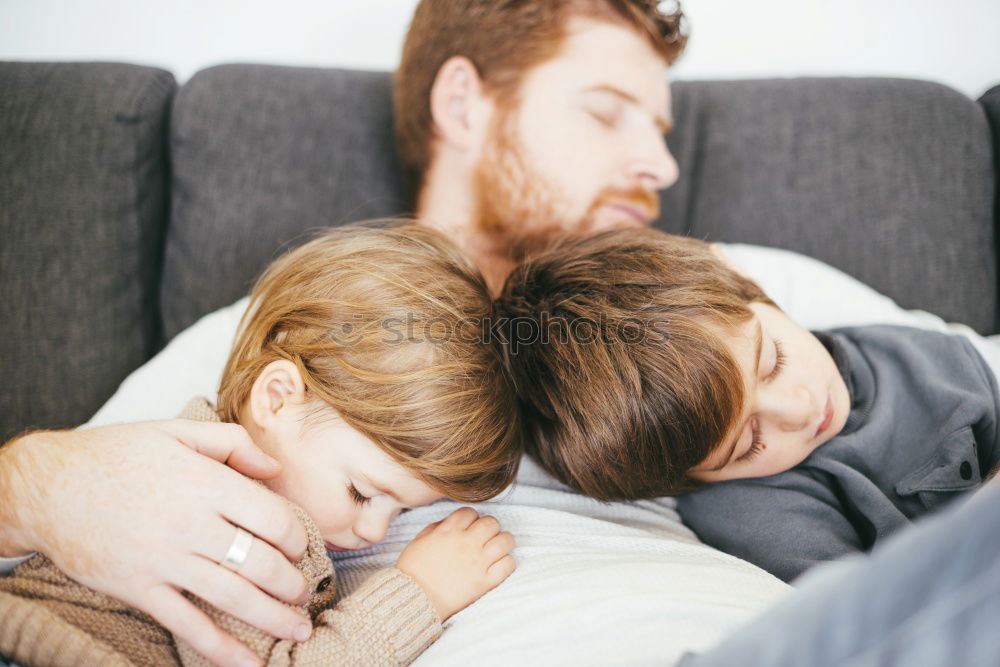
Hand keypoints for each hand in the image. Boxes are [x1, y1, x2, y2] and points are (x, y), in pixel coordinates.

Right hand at [0, 420, 312, 666]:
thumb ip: (233, 444)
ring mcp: (165, 560)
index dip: (295, 538)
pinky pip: (187, 624)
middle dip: (292, 584)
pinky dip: (221, 649)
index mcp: (205, 484)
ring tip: (299, 629)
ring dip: (274, 618)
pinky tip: (248, 662)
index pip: (271, 518)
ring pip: (234, 597)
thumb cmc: (115, 454)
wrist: (47, 486)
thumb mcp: (177, 431)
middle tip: (305, 592)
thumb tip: (276, 468)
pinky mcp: (140, 589)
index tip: (300, 547)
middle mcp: (191, 525)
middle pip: (260, 563)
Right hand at [396, 507, 515, 620]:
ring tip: (496, 549)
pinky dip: (506, 562)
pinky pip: (508, 564)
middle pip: (492, 522)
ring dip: (502, 542)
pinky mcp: (485, 581)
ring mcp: (478, 562)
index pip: (470, 512)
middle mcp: (467, 543)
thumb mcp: (419, 541)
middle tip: (484, 537)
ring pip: (506, 540)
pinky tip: (498, 565)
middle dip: (489, 527)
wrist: (415, 600)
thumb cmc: (413, 571)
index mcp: (449, 531)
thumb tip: (449, 523)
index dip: (470, 518)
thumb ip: (436, 528)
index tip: (468, 527)